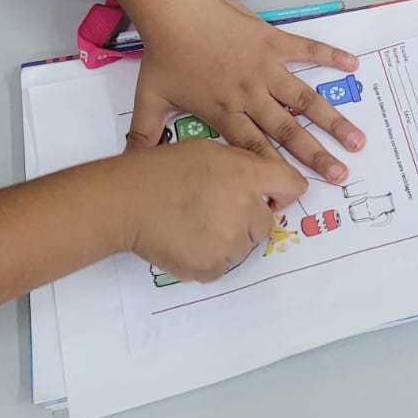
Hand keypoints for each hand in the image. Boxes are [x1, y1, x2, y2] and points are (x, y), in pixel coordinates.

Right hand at [118, 140, 305, 281]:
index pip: (292, 186)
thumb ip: (243, 165)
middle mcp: (245, 210)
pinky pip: (223, 266)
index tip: (273, 197)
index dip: (284, 191)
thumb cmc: (163, 170)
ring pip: (244, 246)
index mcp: (247, 176)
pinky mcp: (211, 266)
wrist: (126, 202)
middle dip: (249, 218)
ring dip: (229, 239)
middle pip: (266, 223)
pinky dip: (210, 258)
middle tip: (217, 210)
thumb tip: (262, 184)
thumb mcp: (209, 150)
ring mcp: (229, 242)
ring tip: (197, 224)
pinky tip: (188, 241)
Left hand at [124, 0, 365, 181]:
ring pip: (305, 98)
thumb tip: (130, 165)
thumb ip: (144, 135)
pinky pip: (307, 49)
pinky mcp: (274, 41)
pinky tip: (353, 66)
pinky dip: (330, 55)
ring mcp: (266, 68)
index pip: (255, 149)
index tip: (301, 190)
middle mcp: (251, 95)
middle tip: (342, 175)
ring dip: (333, 119)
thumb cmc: (164, 54)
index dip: (278, 170)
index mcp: (225, 112)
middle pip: (288, 131)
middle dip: (316, 155)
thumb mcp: (149, 98)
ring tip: (358, 138)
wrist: (175, 10)